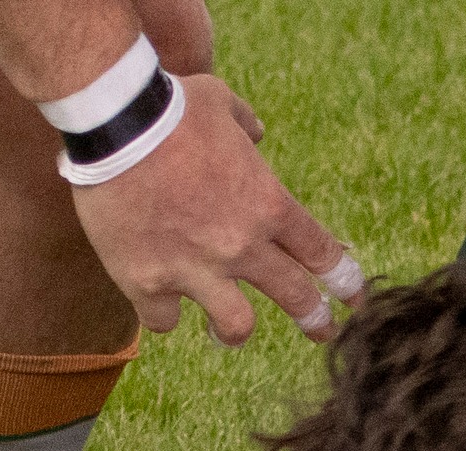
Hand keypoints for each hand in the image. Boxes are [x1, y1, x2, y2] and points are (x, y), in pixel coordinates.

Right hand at [70, 73, 364, 345]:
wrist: (111, 122)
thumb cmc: (168, 106)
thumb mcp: (221, 103)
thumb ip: (246, 124)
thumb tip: (257, 133)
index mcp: (268, 205)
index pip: (321, 252)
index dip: (344, 280)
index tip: (354, 299)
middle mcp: (240, 245)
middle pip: (296, 296)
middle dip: (316, 319)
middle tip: (323, 331)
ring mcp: (195, 269)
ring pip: (236, 326)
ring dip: (233, 331)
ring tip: (226, 332)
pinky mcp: (147, 282)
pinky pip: (164, 320)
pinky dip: (163, 314)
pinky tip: (159, 303)